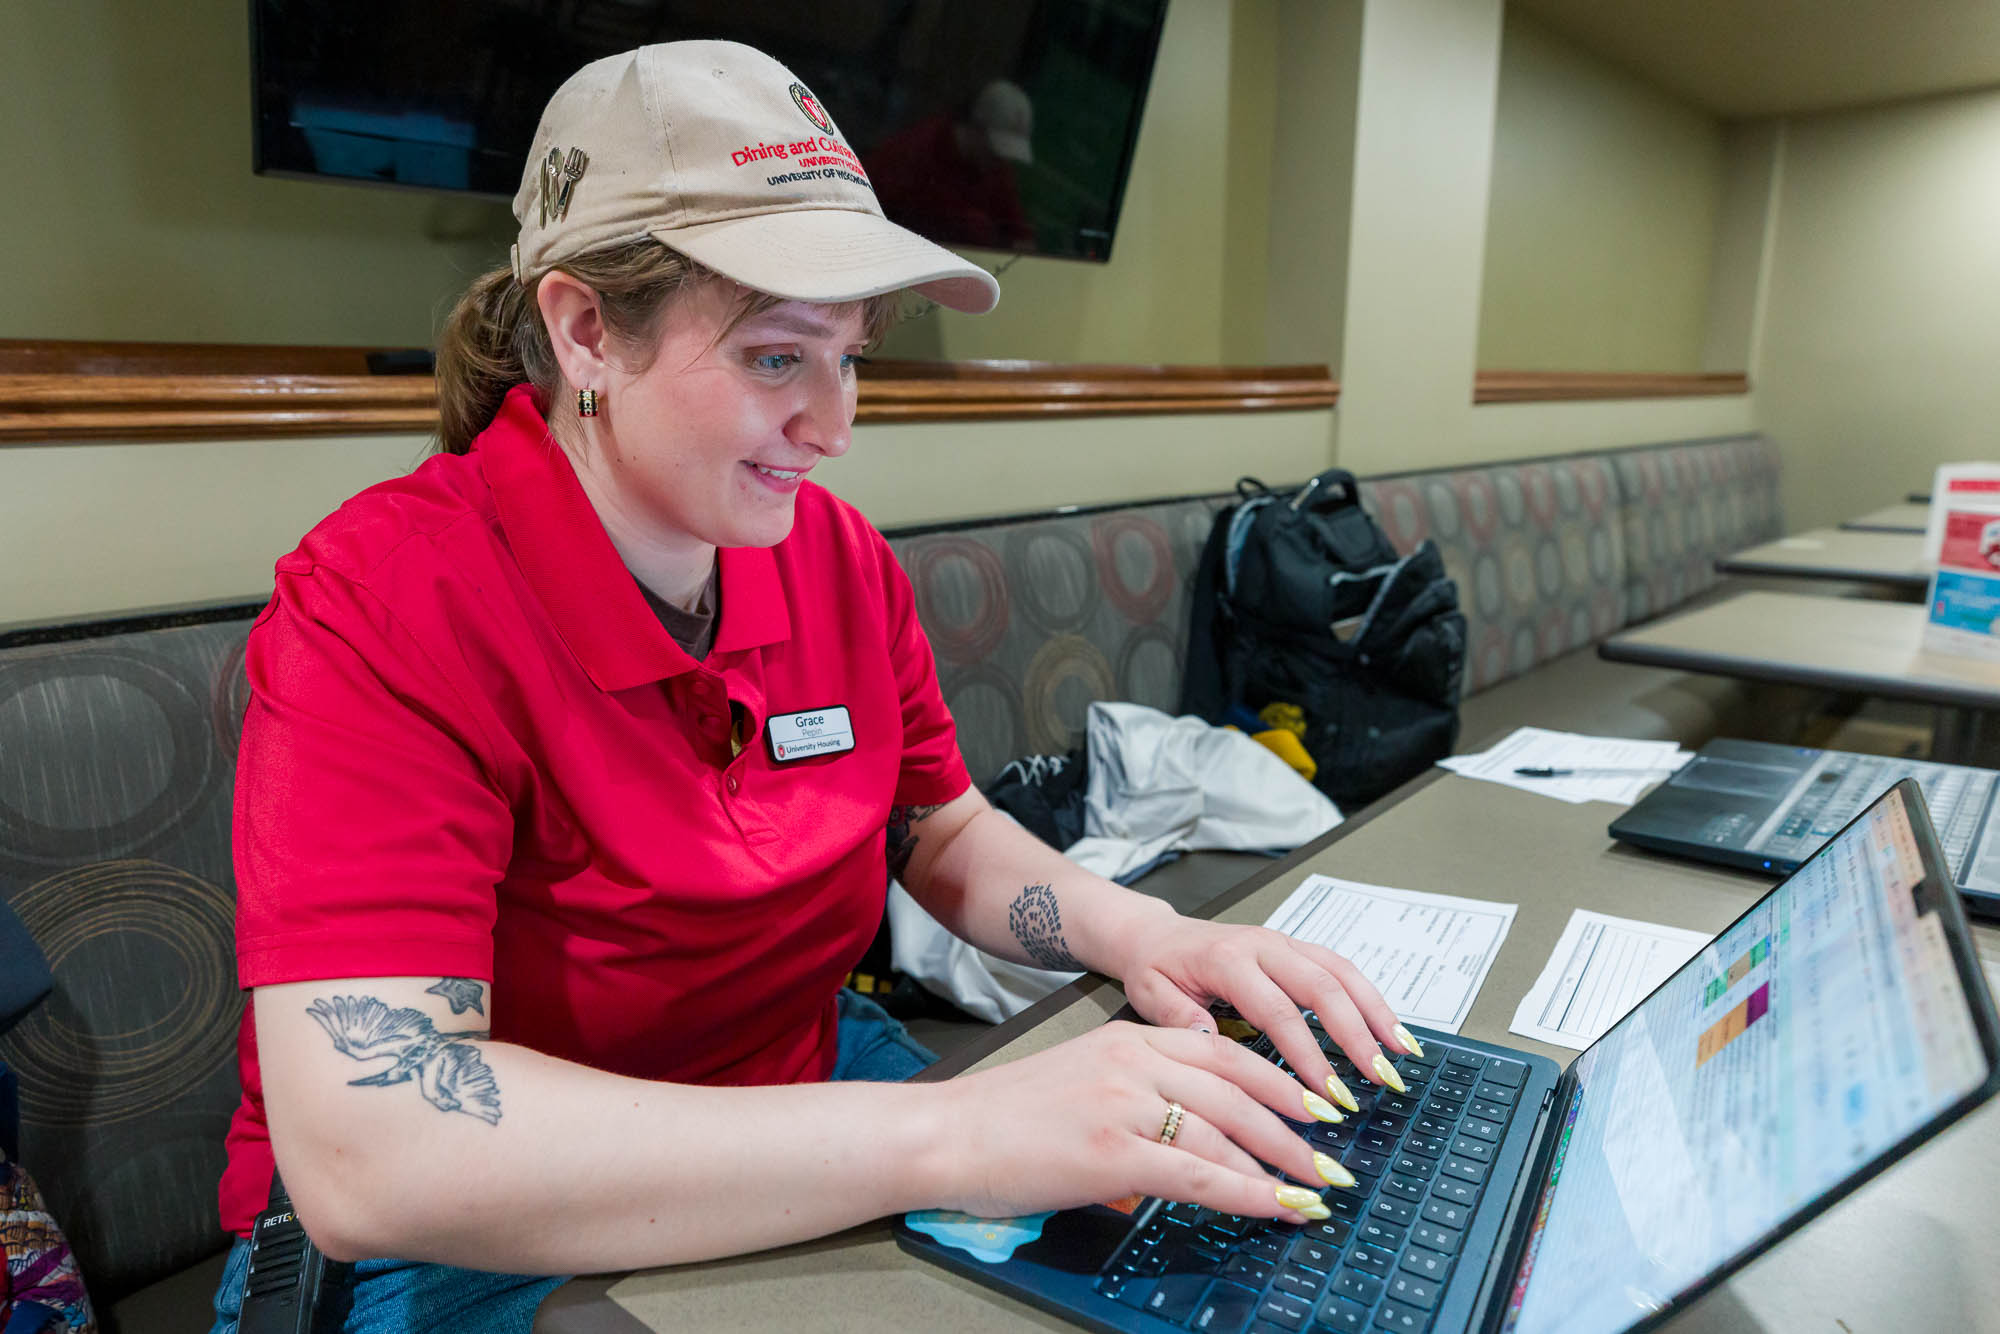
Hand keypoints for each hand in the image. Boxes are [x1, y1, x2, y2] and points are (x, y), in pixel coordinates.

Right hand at [929, 1021, 1358, 1221]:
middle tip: (1332, 1157)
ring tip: (1316, 1191)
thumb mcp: (1083, 1082)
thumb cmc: (1004, 1118)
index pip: (1224, 1052)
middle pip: (1239, 1087)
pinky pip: (1201, 1174)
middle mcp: (1134, 1061)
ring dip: (1282, 1165)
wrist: (947, 1132)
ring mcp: (1126, 1103)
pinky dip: (1249, 1193)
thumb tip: (1188, 1138)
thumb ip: (1138, 1095)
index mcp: (1129, 1038)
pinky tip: (1278, 1206)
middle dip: (1294, 1127)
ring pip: (1227, 1131)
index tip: (1313, 1108)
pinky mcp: (1114, 1151)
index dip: (1278, 1082)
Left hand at [1111, 915, 1416, 1111]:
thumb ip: (1180, 1019)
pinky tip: (1390, 1028)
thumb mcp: (1151, 995)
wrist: (1154, 936)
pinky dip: (1370, 997)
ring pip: (1341, 973)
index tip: (1329, 1096)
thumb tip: (1213, 1043)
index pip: (1278, 1012)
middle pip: (1322, 988)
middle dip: (1356, 1036)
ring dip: (1376, 1012)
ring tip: (1402, 1054)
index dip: (1308, 1056)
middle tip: (1380, 1079)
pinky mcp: (1296, 948)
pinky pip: (1341, 968)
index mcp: (1227, 960)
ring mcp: (1284, 943)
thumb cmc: (1154, 969)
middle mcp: (1263, 945)